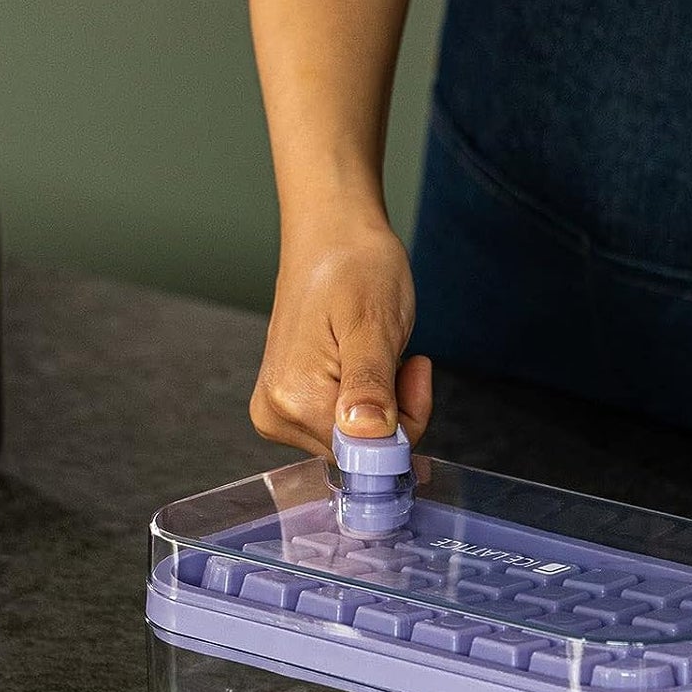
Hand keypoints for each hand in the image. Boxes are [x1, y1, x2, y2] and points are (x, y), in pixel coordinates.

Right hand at [249, 222, 432, 458]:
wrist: (331, 236)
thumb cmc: (353, 267)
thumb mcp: (373, 323)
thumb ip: (370, 384)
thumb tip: (367, 436)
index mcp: (293, 399)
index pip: (365, 455)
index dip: (403, 424)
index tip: (414, 372)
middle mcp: (278, 414)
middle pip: (360, 451)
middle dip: (396, 413)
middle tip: (403, 359)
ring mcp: (280, 412)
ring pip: (357, 440)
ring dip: (386, 405)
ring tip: (381, 352)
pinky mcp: (291, 406)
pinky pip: (346, 426)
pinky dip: (371, 401)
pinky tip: (367, 362)